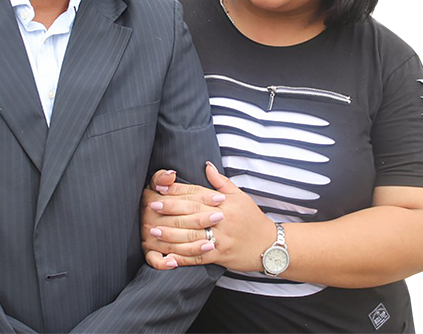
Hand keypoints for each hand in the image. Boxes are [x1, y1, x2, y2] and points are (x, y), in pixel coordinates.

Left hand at [142, 162, 275, 270]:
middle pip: (192, 212)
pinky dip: (182, 257)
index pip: (196, 194)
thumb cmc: (252, 218)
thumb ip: (221, 182)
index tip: (160, 187)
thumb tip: (206, 165)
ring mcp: (220, 239)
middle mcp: (221, 219)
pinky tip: (167, 255)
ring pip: (192, 235)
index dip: (177, 190)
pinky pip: (198, 257)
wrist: (270, 245)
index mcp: (224, 203)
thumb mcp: (240, 196)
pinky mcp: (220, 256)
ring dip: (171, 233)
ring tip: (154, 229)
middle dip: (170, 209)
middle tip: (151, 206)